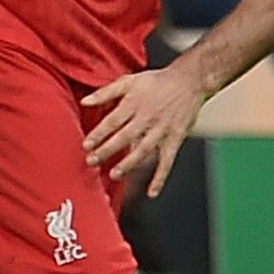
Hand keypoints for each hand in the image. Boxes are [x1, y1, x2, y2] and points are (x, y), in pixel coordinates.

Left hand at [81, 60, 207, 195]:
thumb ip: (105, 92)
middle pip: (124, 137)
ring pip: (143, 150)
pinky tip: (151, 192)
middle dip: (107, 151)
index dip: (99, 134)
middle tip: (91, 162)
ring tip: (114, 175)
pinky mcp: (175, 139)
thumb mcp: (129, 81)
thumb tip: (83, 102)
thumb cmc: (156, 82)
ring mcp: (162, 130)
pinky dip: (160, 177)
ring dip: (129, 164)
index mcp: (133, 104)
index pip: (112, 121)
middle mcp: (147, 118)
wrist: (189, 81)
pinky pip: (167, 161)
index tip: (86, 145)